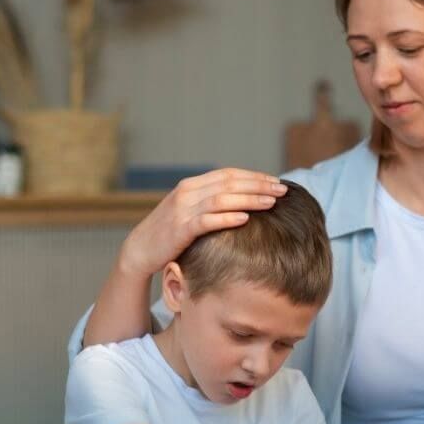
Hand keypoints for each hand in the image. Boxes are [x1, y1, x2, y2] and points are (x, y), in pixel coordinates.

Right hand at [117, 168, 287, 277]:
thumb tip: (244, 199)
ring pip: (221, 199)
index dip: (254, 176)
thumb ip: (211, 202)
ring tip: (270, 203)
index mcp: (192, 184)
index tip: (276, 181)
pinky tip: (246, 219)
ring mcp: (183, 210)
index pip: (228, 174)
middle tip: (282, 190)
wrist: (141, 249)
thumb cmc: (171, 232)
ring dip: (249, 199)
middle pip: (229, 183)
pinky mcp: (180, 229)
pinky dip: (227, 218)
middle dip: (258, 185)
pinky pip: (207, 221)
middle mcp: (187, 192)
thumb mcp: (190, 210)